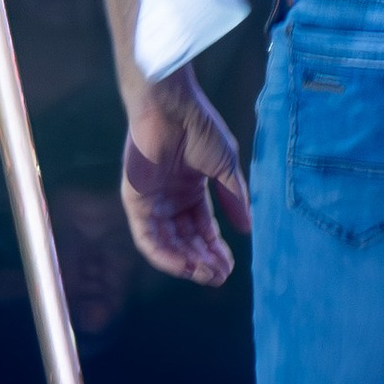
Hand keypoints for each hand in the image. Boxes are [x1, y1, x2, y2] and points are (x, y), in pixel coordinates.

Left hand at [120, 71, 249, 284]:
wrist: (172, 107)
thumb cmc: (200, 127)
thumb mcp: (226, 167)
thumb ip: (235, 198)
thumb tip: (248, 229)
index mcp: (191, 189)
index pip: (203, 228)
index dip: (216, 248)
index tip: (231, 266)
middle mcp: (170, 199)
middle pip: (186, 240)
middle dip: (203, 260)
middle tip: (220, 277)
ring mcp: (152, 202)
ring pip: (168, 244)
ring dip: (187, 263)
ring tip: (207, 275)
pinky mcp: (135, 203)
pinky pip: (148, 238)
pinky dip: (165, 256)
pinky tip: (185, 266)